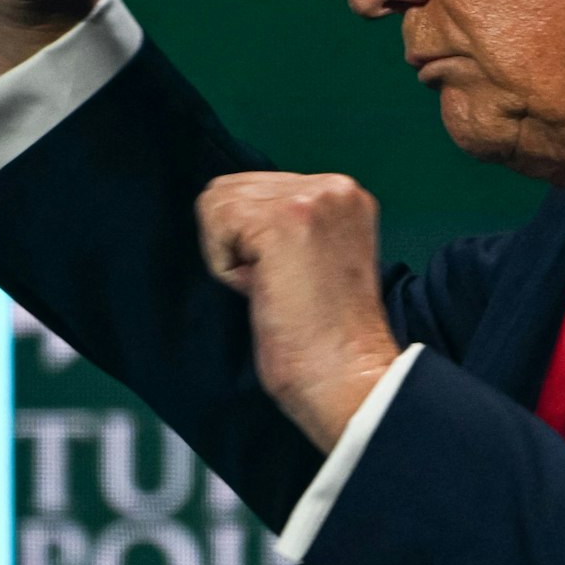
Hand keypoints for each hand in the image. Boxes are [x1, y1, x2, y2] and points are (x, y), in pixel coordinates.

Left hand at [196, 172, 403, 451]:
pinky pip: (216, 223)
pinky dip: (224, 267)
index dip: (252, 241)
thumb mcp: (317, 258)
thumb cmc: (326, 338)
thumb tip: (228, 213)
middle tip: (281, 287)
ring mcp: (311, 199)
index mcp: (346, 195)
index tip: (290, 280)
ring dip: (231, 254)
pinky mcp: (285, 219)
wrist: (348, 377)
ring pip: (219, 202)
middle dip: (239, 242)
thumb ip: (288, 226)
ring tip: (274, 288)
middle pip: (232, 187)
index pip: (258, 187)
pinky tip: (263, 290)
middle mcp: (334, 187)